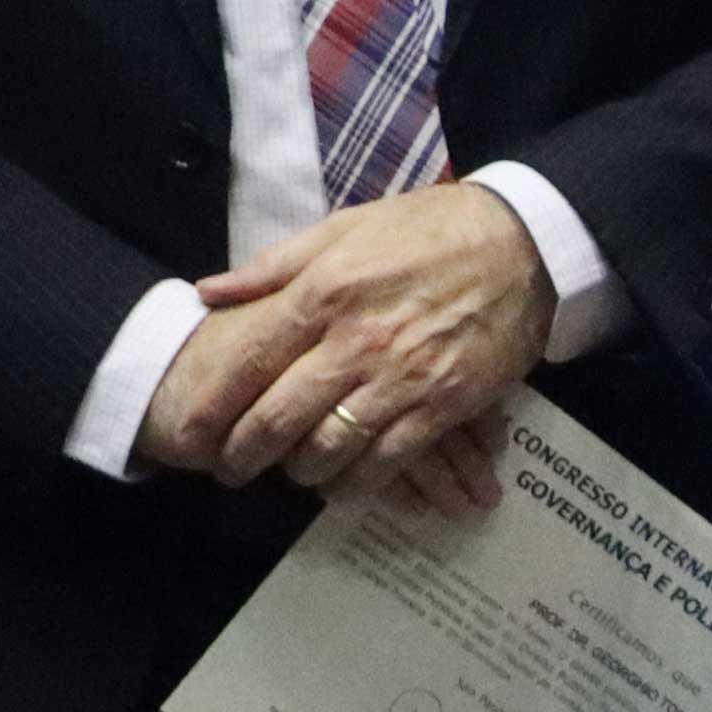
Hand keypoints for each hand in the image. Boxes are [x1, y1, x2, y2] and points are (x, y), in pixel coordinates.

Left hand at [153, 182, 550, 499]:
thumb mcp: (344, 228)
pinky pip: (388, 461)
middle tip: (229, 470)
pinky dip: (359, 481)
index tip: (190, 435)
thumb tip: (208, 292)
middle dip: (244, 454)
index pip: (249, 361)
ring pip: (329, 447)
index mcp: (324, 292)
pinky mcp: (443, 405)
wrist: (521, 244)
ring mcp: (400, 377)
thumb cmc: (427, 231)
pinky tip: (346, 483)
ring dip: (300, 472)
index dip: (212, 407)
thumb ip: (273, 266)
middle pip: (279, 417)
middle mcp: (355, 341)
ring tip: (292, 474)